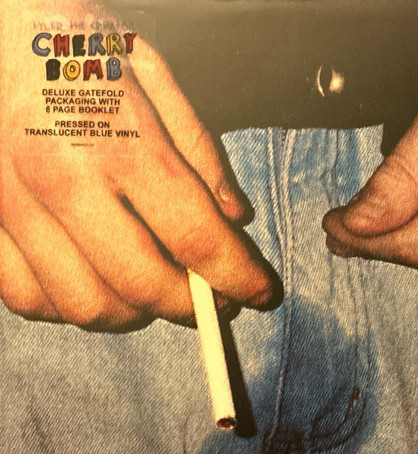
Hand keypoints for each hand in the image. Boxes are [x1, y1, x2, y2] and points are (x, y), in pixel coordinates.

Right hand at [0, 1, 274, 330]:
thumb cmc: (75, 44)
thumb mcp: (153, 73)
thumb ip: (198, 150)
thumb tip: (233, 217)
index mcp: (116, 141)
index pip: (194, 235)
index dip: (238, 277)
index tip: (260, 291)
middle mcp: (61, 180)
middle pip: (141, 284)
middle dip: (190, 307)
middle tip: (212, 299)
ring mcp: (11, 206)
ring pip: (84, 305)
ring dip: (135, 313)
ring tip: (155, 290)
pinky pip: (28, 298)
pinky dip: (72, 305)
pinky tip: (96, 281)